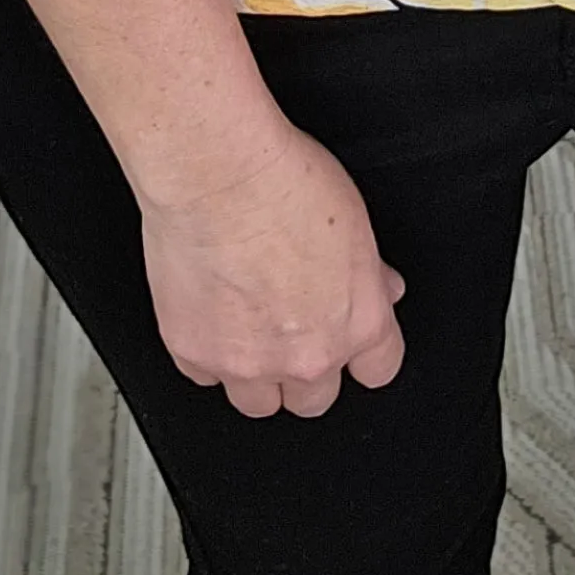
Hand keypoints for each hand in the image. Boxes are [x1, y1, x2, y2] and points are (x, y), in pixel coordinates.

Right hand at [137, 120, 408, 418]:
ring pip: (259, 402)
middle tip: (289, 325)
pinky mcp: (195, 355)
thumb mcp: (354, 218)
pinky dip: (206, 352)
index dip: (362, 354)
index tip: (349, 341)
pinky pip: (204, 376)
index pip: (378, 369)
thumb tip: (378, 286)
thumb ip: (368, 271)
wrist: (215, 172)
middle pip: (315, 399)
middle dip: (305, 368)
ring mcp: (248, 364)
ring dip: (256, 373)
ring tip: (246, 324)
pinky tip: (209, 312)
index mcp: (357, 323)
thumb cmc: (282, 180)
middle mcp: (307, 356)